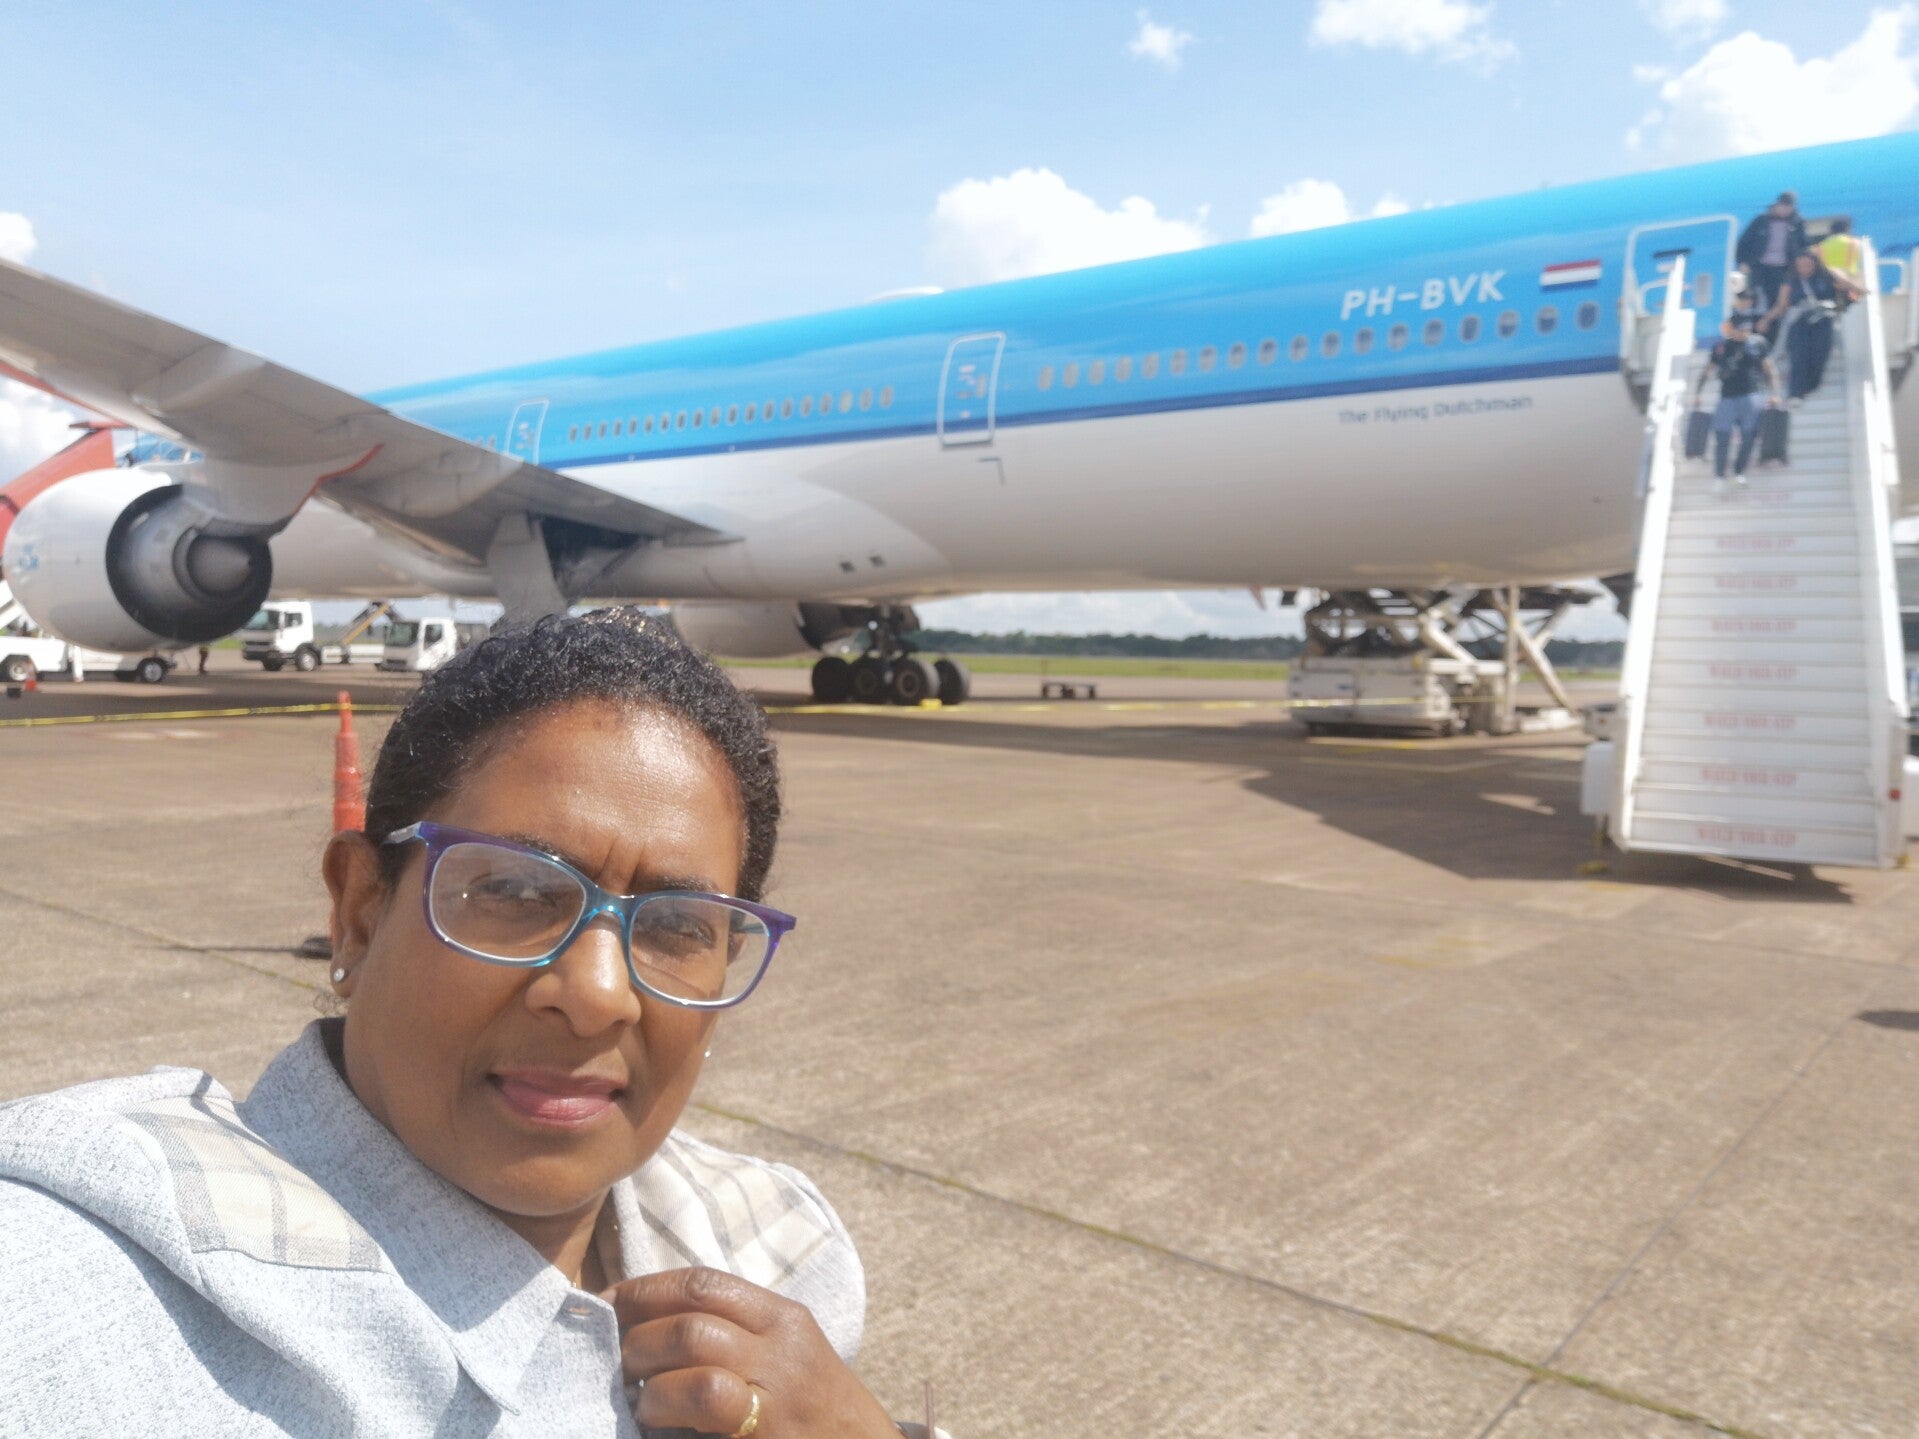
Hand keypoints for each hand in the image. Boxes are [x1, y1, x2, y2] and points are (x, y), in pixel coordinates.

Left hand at [607, 1267, 899, 1438]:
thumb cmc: (815, 1403)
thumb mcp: (786, 1350)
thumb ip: (732, 1327)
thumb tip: (645, 1320)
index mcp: (784, 1319)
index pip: (702, 1284)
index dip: (641, 1292)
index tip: (604, 1304)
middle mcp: (784, 1357)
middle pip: (691, 1330)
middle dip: (638, 1345)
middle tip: (616, 1365)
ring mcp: (777, 1408)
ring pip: (697, 1384)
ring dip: (652, 1395)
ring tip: (643, 1407)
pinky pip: (703, 1434)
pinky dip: (667, 1431)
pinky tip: (658, 1433)